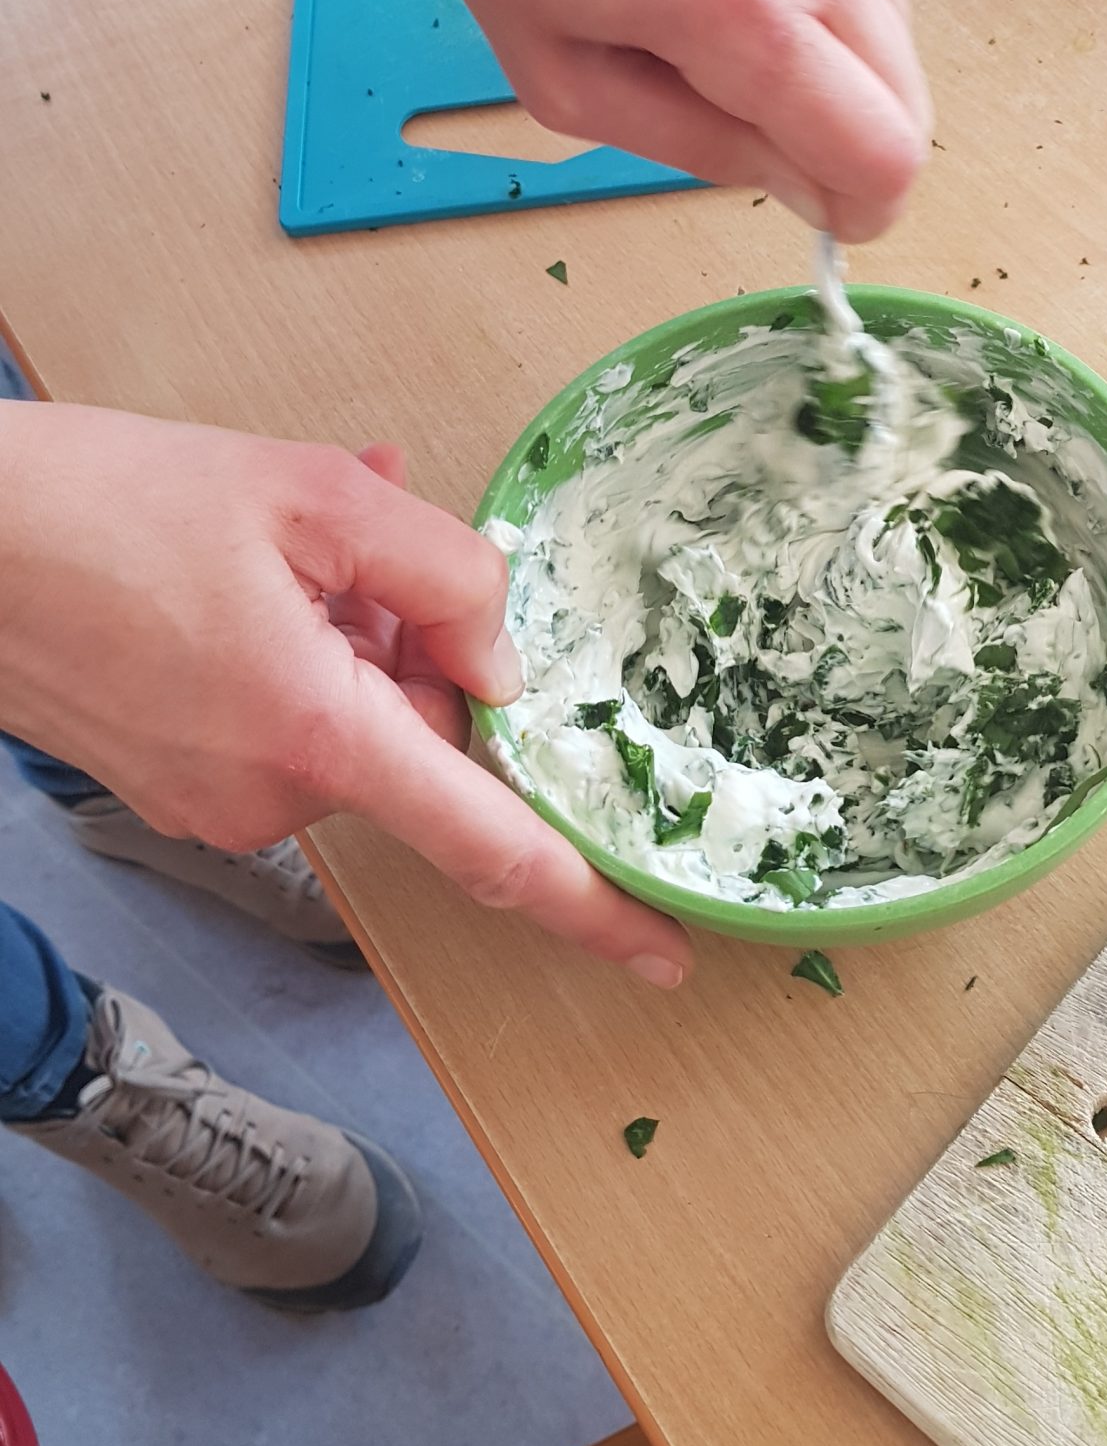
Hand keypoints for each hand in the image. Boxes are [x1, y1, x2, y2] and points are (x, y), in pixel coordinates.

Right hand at [0, 404, 690, 984]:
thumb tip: (499, 660)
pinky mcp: (176, 788)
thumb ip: (444, 573)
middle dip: (422, 649)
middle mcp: (271, 799)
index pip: (489, 846)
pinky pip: (288, 732)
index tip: (663, 949)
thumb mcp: (309, 496)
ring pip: (352, 726)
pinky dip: (300, 661)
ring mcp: (216, 804)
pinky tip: (247, 579)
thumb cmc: (103, 505)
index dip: (589, 904)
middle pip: (419, 744)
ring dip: (354, 640)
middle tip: (374, 532)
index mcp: (320, 737)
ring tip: (286, 544)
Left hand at [390, 0, 928, 242]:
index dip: (861, 206)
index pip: (879, 151)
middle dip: (855, 143)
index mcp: (738, 12)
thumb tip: (804, 189)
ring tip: (735, 37)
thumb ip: (700, 150)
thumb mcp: (569, 86)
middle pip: (907, 98)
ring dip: (837, 62)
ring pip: (893, 26)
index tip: (829, 216)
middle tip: (776, 139)